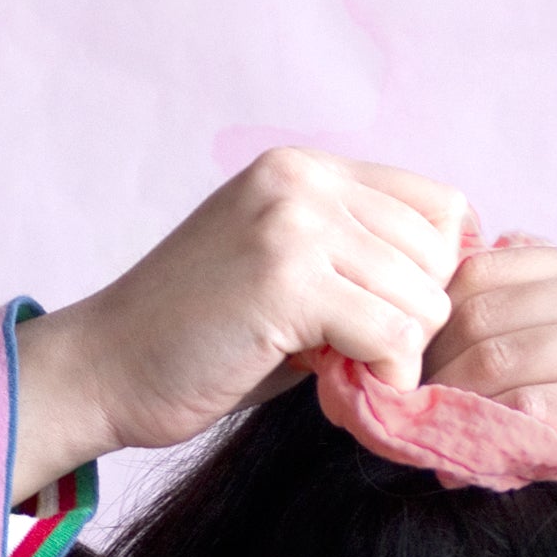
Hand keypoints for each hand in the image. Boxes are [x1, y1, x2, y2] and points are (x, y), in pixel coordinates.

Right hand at [12, 149, 470, 497]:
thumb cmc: (198, 337)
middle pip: (439, 255)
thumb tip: (452, 285)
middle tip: (357, 357)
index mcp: (304, 169)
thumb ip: (356, 259)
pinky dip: (381, 376)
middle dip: (414, 320)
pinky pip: (391, 335)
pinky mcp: (285, 280)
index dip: (434, 275)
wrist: (103, 368)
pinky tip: (333, 386)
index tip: (392, 319)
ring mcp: (291, 224)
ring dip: (396, 354)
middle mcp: (302, 180)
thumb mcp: (286, 270)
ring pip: (423, 300)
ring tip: (337, 371)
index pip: (439, 206)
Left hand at [424, 242, 556, 556]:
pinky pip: (534, 410)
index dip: (428, 323)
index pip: (486, 271)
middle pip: (477, 310)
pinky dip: (485, 441)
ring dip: (442, 409)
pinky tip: (465, 470)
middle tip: (383, 418)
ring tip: (415, 447)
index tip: (397, 376)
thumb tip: (491, 280)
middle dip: (419, 367)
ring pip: (496, 359)